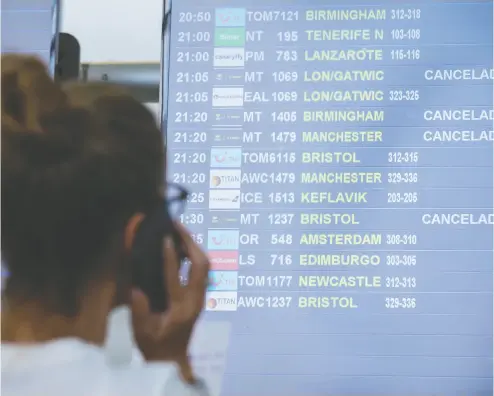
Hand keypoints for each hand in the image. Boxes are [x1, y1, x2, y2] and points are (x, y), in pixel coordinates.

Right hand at [131, 223, 209, 381]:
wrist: (173, 358)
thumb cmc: (155, 345)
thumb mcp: (142, 331)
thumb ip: (139, 309)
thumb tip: (136, 285)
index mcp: (181, 309)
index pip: (177, 278)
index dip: (171, 257)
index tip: (165, 238)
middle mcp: (196, 299)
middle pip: (202, 265)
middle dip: (191, 242)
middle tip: (176, 225)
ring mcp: (201, 296)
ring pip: (205, 265)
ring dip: (194, 246)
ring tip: (178, 230)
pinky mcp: (200, 294)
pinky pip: (202, 269)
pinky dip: (193, 254)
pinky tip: (182, 245)